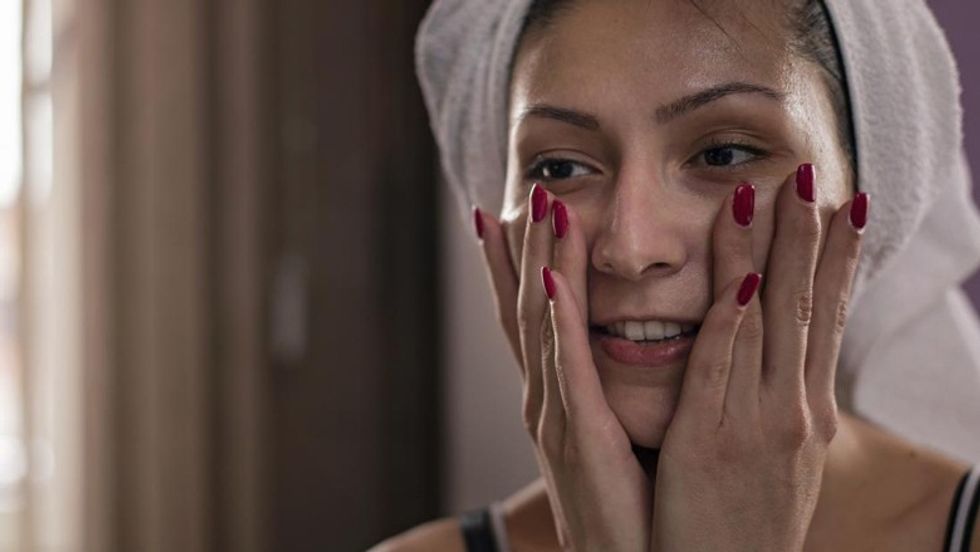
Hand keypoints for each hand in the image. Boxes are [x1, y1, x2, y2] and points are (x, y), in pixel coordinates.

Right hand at [476, 184, 651, 551]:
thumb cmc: (626, 506)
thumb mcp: (612, 437)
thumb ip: (608, 392)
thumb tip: (621, 350)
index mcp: (558, 398)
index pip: (533, 316)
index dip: (518, 266)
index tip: (512, 215)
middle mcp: (546, 399)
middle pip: (527, 308)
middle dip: (523, 250)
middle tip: (526, 192)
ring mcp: (556, 416)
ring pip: (542, 326)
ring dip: (540, 266)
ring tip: (542, 210)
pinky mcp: (580, 436)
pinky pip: (567, 369)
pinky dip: (559, 324)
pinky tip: (556, 284)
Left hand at [650, 166, 867, 550]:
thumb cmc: (744, 521)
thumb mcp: (778, 459)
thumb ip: (778, 405)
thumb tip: (786, 365)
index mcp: (804, 411)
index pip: (823, 318)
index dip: (836, 259)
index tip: (846, 206)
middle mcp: (792, 411)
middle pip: (802, 305)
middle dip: (808, 236)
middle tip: (812, 175)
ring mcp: (757, 425)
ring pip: (765, 322)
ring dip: (768, 252)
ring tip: (769, 194)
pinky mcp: (711, 443)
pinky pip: (720, 369)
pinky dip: (728, 319)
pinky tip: (742, 276)